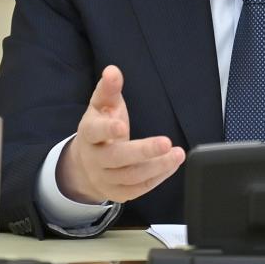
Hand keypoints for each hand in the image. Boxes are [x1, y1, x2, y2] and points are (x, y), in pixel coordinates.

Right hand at [57, 65, 185, 203]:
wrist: (87, 164)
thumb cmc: (101, 128)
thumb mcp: (102, 106)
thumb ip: (109, 89)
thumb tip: (112, 70)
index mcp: (89, 134)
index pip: (95, 132)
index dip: (107, 129)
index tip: (122, 125)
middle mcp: (95, 159)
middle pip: (117, 157)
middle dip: (143, 151)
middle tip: (166, 142)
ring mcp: (105, 178)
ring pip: (131, 176)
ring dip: (157, 166)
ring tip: (177, 154)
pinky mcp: (118, 193)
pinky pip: (139, 188)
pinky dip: (158, 177)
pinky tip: (172, 165)